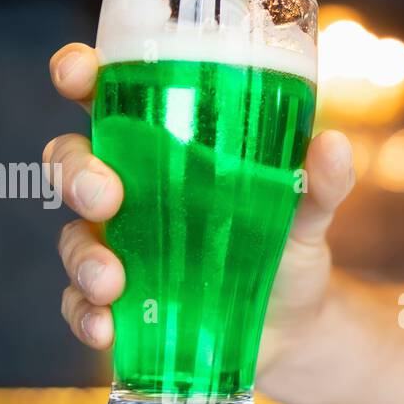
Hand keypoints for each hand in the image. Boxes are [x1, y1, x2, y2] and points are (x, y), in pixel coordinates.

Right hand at [45, 42, 353, 371]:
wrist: (295, 329)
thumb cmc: (287, 247)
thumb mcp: (308, 213)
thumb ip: (319, 182)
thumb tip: (331, 146)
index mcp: (164, 147)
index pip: (108, 97)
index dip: (80, 75)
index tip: (77, 74)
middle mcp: (130, 191)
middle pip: (72, 162)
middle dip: (76, 173)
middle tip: (105, 196)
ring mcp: (119, 249)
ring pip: (72, 238)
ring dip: (82, 257)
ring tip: (112, 282)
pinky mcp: (120, 306)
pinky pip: (79, 305)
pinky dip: (83, 316)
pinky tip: (105, 329)